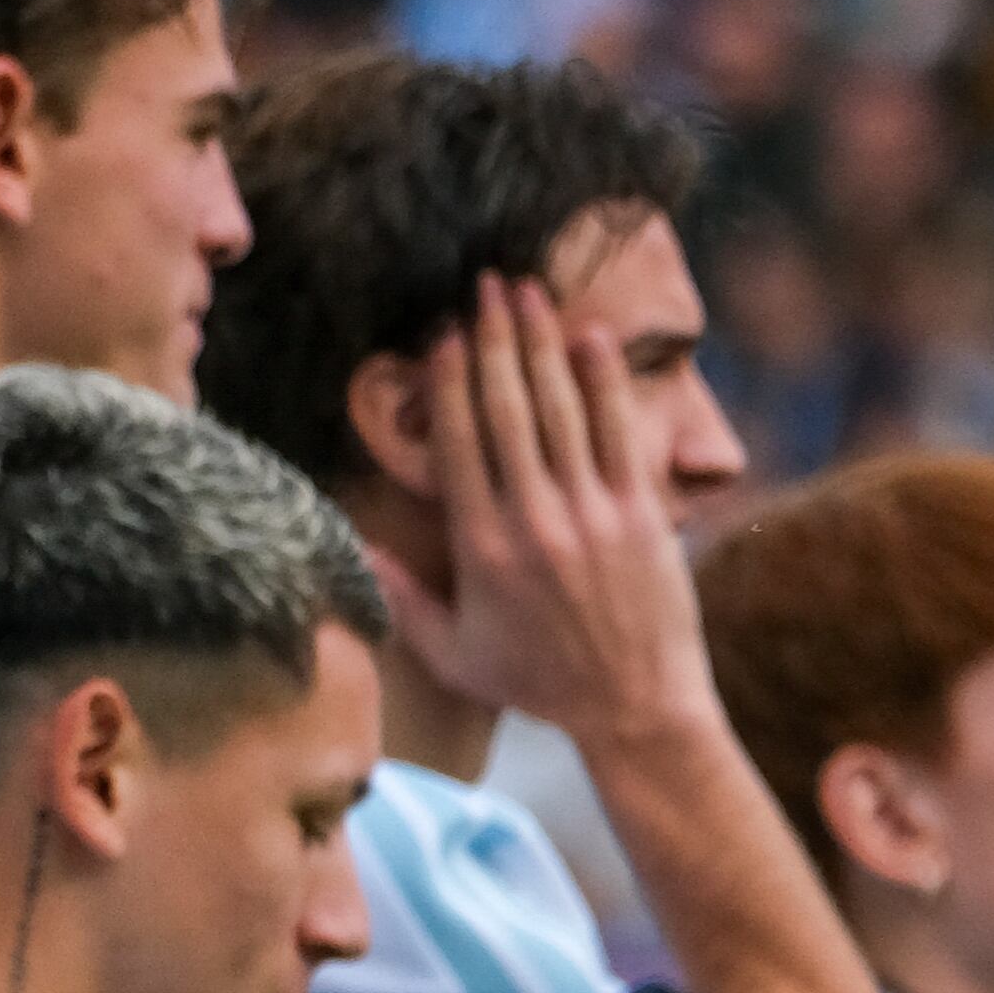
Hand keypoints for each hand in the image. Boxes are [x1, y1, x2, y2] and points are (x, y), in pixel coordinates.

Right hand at [382, 275, 714, 751]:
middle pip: (508, 412)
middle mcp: (533, 521)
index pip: (460, 447)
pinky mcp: (640, 513)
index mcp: (481, 550)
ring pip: (560, 410)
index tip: (441, 337)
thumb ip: (401, 599)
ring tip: (530, 294)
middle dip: (494, 342)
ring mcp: (591, 513)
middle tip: (486, 287)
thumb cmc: (537, 683)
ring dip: (542, 345)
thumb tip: (352, 546)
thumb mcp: (453, 653)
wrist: (633, 705)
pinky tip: (590, 338)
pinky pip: (618, 432)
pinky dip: (604, 382)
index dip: (449, 386)